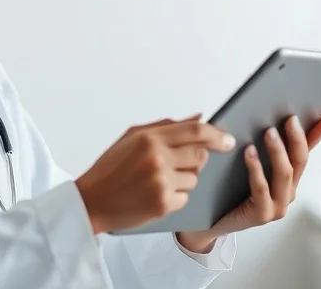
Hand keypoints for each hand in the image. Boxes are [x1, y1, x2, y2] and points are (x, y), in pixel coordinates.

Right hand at [75, 115, 236, 233]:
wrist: (91, 201)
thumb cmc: (111, 168)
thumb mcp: (132, 138)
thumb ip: (166, 126)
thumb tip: (199, 117)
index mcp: (150, 138)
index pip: (195, 131)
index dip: (217, 134)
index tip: (229, 140)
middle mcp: (157, 158)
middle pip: (201, 155)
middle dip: (197, 159)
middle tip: (180, 164)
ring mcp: (161, 182)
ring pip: (195, 178)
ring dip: (184, 179)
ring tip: (159, 181)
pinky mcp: (163, 204)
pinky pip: (186, 197)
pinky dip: (175, 197)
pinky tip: (155, 194)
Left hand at [175, 115, 320, 252]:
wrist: (210, 219)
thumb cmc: (228, 190)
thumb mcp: (248, 162)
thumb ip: (261, 145)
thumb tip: (267, 117)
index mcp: (287, 180)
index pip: (305, 153)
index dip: (315, 136)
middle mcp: (287, 192)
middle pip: (299, 161)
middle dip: (296, 138)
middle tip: (289, 119)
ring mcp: (277, 205)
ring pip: (284, 174)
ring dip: (278, 150)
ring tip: (269, 132)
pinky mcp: (262, 214)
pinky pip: (262, 188)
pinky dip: (257, 168)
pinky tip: (249, 152)